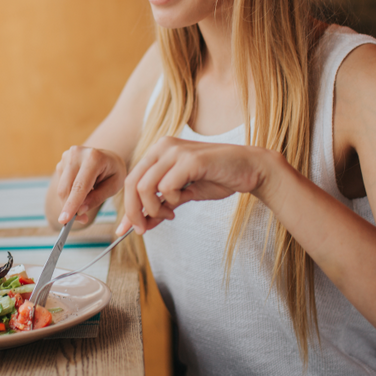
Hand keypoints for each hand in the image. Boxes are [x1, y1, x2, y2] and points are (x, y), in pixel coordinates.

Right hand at [53, 146, 126, 224]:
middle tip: (82, 219)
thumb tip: (79, 210)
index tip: (64, 220)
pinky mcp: (61, 162)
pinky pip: (61, 185)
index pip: (79, 186)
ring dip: (70, 202)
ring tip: (86, 203)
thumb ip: (97, 198)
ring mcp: (67, 156)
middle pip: (66, 188)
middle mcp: (77, 154)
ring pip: (61, 188)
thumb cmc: (114, 172)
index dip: (71, 205)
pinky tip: (81, 191)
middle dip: (70, 208)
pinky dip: (69, 194)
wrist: (108, 157)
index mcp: (93, 158)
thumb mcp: (113, 186)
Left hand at [117, 136, 269, 233]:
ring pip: (145, 186)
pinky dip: (171, 200)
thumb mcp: (183, 195)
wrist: (250, 168)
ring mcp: (175, 151)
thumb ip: (161, 205)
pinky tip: (184, 200)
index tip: (124, 230)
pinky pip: (166, 187)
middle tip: (143, 229)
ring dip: (154, 209)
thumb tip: (141, 224)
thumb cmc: (217, 179)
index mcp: (158, 151)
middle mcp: (163, 146)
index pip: (132, 180)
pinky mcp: (189, 160)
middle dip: (134, 212)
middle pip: (132, 183)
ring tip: (170, 214)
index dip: (127, 207)